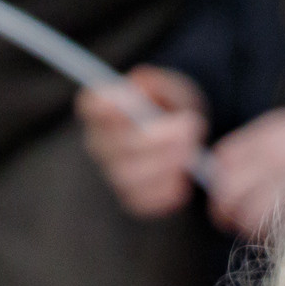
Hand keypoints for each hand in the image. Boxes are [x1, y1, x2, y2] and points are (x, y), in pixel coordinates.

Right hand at [77, 66, 208, 219]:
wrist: (185, 135)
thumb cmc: (171, 106)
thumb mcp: (168, 86)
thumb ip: (155, 83)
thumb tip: (141, 84)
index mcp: (102, 110)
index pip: (93, 108)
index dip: (111, 106)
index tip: (138, 98)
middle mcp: (100, 143)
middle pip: (117, 147)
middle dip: (158, 138)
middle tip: (190, 125)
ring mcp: (113, 174)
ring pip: (130, 178)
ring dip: (167, 164)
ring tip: (190, 151)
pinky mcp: (132, 198)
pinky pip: (145, 202)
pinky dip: (169, 190)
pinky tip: (184, 175)